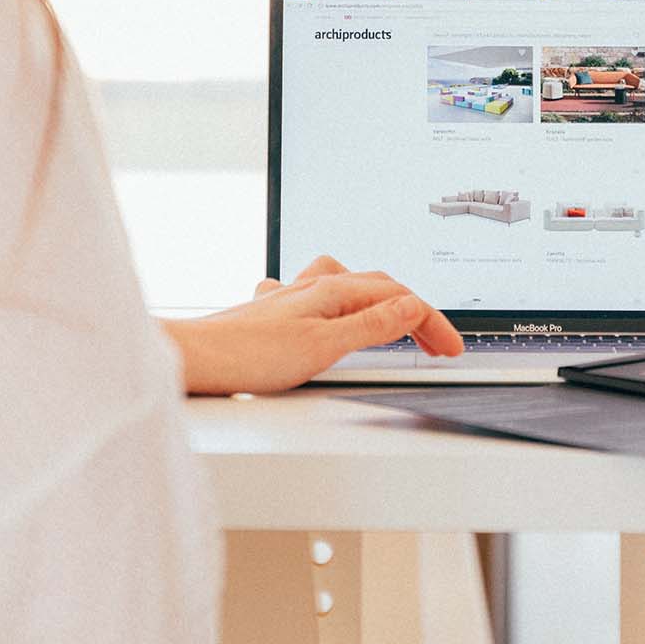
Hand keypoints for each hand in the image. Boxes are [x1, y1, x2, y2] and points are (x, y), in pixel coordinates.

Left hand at [161, 255, 463, 395]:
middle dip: (414, 312)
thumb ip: (371, 326)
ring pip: (348, 285)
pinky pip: (318, 297)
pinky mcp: (274, 314)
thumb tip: (413, 307)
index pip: (398, 299)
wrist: (193, 358)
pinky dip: (341, 305)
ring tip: (396, 320)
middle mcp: (312, 286)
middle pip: (378, 288)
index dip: (431, 323)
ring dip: (380, 300)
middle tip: (437, 344)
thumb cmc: (247, 354)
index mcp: (332, 290)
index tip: (451, 348)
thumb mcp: (324, 346)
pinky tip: (330, 316)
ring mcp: (292, 298)